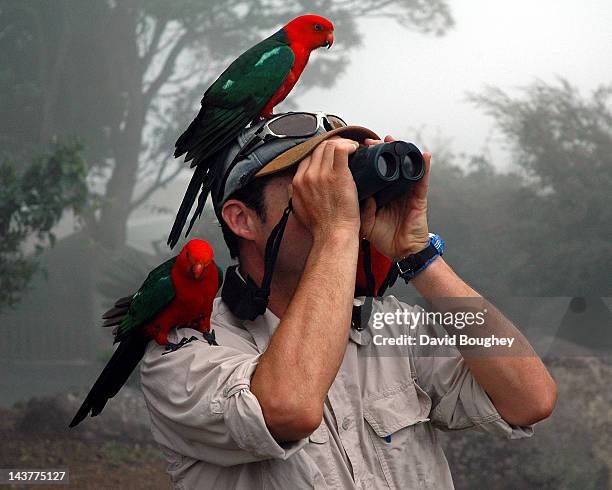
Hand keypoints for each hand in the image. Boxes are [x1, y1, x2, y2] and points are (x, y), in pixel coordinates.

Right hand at [290, 138, 360, 241]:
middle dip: (332, 145)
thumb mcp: (298, 209)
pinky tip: (356, 149)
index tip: (330, 154)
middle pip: (319, 148)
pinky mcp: (338, 175)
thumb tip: (293, 188)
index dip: (320, 152)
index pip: (308, 156)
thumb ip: (295, 195)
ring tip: (352, 149)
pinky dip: (349, 146)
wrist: (332, 234)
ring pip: (330, 146)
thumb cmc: (321, 227)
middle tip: (344, 148)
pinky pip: (342, 150)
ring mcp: (323, 174)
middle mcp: (308, 175)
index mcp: (298, 182)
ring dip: (342, 144)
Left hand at [359, 135, 430, 259]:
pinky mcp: (419, 197)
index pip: (375, 172)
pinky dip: (424, 167)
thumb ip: (361, 209)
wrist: (402, 252)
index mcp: (380, 194)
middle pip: (389, 164)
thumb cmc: (385, 238)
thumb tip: (360, 193)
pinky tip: (423, 155)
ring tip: (391, 140)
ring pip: (405, 166)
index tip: (358, 150)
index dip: (368, 160)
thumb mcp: (366, 223)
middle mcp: (394, 190)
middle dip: (381, 150)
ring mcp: (407, 192)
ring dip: (400, 151)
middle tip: (371, 142)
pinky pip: (422, 180)